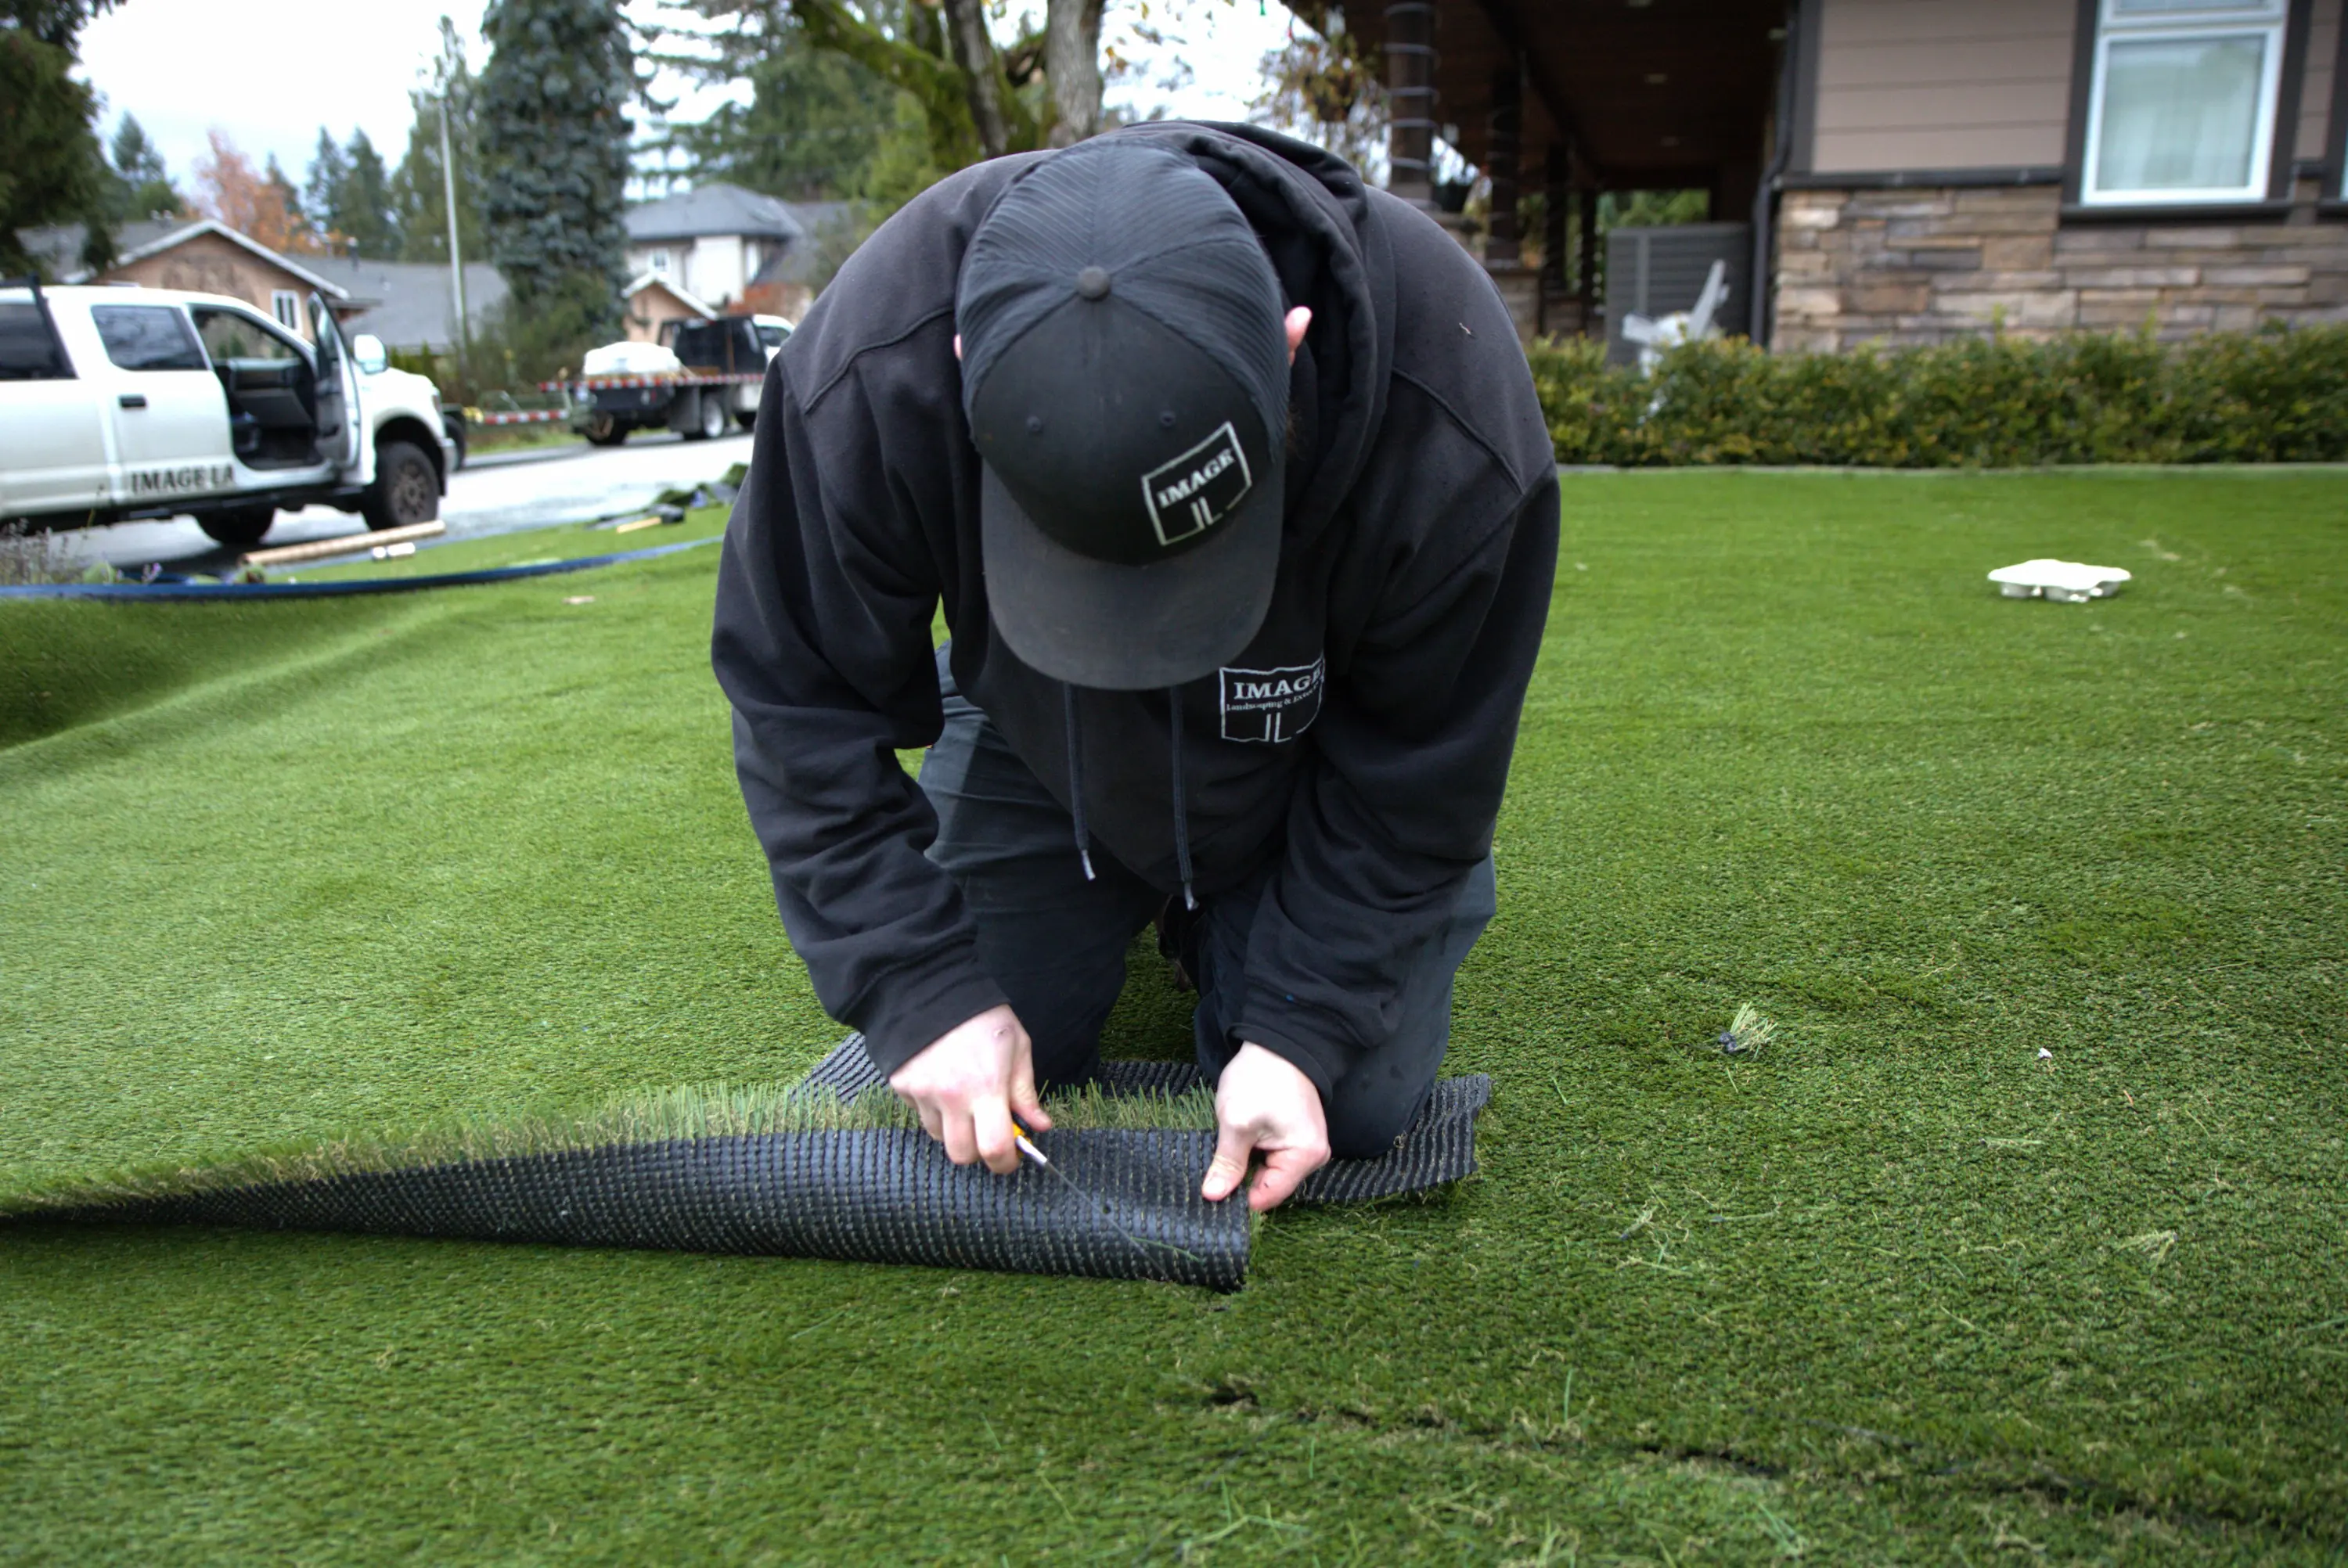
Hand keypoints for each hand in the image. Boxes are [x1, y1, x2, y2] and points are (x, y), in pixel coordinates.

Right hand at [888, 1004, 1049, 1175]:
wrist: (932, 988)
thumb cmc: (983, 1016)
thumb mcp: (1017, 1047)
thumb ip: (1025, 1092)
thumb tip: (1040, 1126)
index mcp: (986, 1088)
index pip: (995, 1149)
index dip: (1006, 1162)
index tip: (1011, 1157)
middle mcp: (951, 1097)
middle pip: (962, 1155)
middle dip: (978, 1151)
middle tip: (987, 1133)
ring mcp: (923, 1093)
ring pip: (939, 1137)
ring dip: (954, 1130)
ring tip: (964, 1102)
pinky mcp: (902, 1087)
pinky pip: (920, 1114)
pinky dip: (934, 1111)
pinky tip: (943, 1085)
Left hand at [1202, 1043, 1329, 1212]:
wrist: (1274, 1043)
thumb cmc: (1260, 1077)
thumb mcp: (1236, 1121)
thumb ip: (1228, 1163)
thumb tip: (1213, 1196)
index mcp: (1306, 1156)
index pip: (1267, 1197)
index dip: (1237, 1198)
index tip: (1211, 1192)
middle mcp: (1313, 1157)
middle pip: (1269, 1187)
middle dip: (1241, 1181)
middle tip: (1212, 1169)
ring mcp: (1305, 1147)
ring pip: (1266, 1173)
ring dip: (1245, 1166)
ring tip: (1225, 1151)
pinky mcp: (1295, 1138)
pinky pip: (1270, 1159)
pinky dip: (1251, 1154)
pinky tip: (1238, 1144)